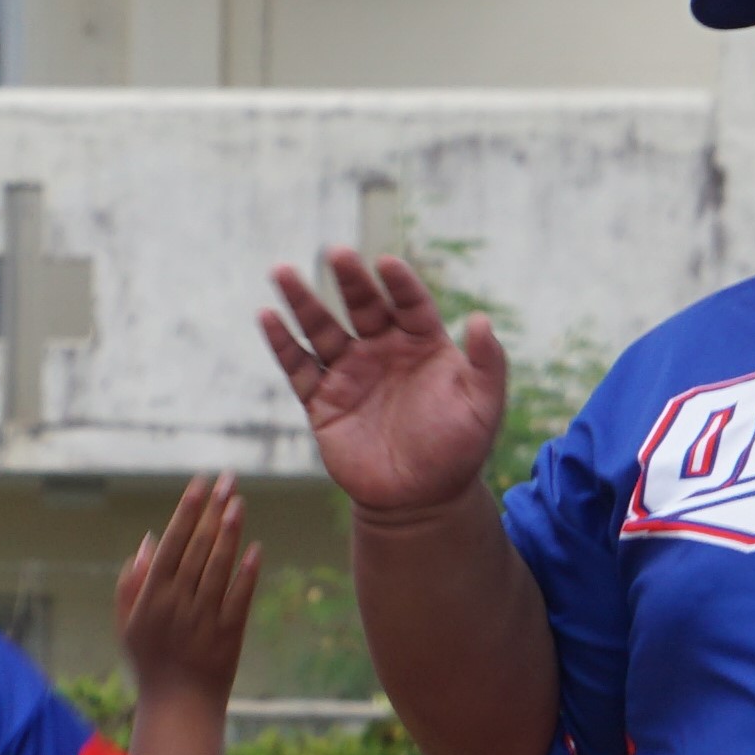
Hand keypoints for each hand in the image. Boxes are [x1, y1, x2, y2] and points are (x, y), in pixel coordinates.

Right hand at [116, 475, 261, 702]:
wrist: (179, 705)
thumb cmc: (150, 661)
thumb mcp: (128, 623)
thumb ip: (131, 582)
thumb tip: (148, 540)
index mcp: (152, 595)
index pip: (172, 542)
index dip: (187, 511)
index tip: (199, 483)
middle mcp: (179, 602)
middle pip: (199, 546)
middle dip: (213, 509)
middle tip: (228, 479)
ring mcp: (205, 617)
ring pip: (219, 566)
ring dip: (231, 532)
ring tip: (239, 502)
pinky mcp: (230, 632)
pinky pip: (240, 596)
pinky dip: (248, 573)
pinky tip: (256, 548)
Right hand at [257, 249, 511, 520]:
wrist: (421, 501)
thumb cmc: (458, 451)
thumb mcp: (483, 406)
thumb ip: (488, 363)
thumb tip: (480, 319)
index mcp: (422, 345)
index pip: (409, 303)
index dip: (399, 283)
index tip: (386, 264)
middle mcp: (383, 351)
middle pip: (362, 306)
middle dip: (349, 280)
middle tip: (336, 252)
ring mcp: (350, 374)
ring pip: (322, 330)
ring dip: (302, 301)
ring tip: (281, 272)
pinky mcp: (323, 402)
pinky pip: (298, 368)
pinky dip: (282, 344)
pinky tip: (267, 318)